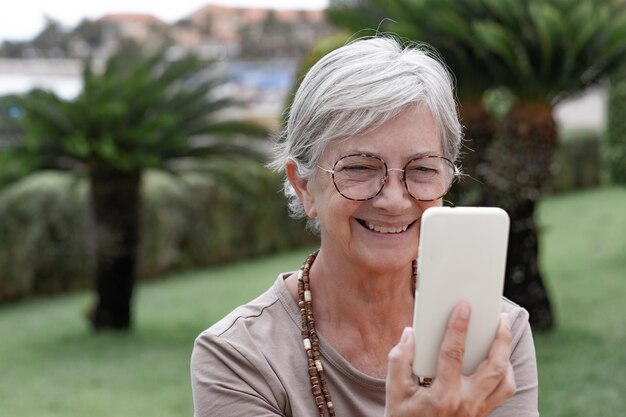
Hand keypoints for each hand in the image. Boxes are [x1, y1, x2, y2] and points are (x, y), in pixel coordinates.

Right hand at [385, 303, 515, 416]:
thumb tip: (410, 333)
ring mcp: (476, 411)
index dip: (458, 328)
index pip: (453, 354)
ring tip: (503, 335)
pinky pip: (502, 392)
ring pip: (505, 381)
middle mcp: (465, 404)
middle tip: (501, 317)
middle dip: (501, 339)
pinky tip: (498, 359)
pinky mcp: (481, 414)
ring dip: (506, 356)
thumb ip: (400, 360)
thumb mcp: (393, 391)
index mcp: (441, 396)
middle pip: (494, 367)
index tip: (463, 307)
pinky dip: (505, 373)